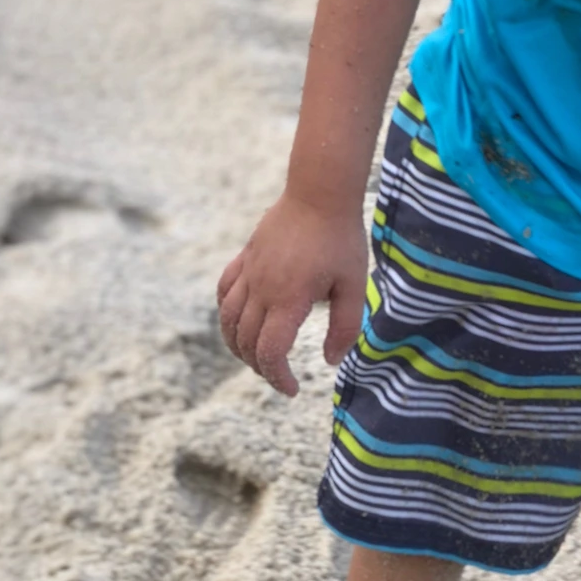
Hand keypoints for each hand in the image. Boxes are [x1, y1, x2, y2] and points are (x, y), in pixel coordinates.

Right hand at [216, 193, 367, 396]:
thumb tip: (330, 361)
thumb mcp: (355, 285)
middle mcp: (262, 288)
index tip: (292, 389)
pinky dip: (226, 312)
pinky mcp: (246, 256)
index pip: (269, 353)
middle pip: (246, 342)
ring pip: (228, 320)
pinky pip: (225, 290)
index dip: (277, 378)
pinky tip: (238, 320)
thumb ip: (346, 327)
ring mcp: (250, 270)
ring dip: (238, 345)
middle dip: (260, 367)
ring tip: (257, 356)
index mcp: (288, 299)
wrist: (320, 191)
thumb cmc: (341, 238)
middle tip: (281, 374)